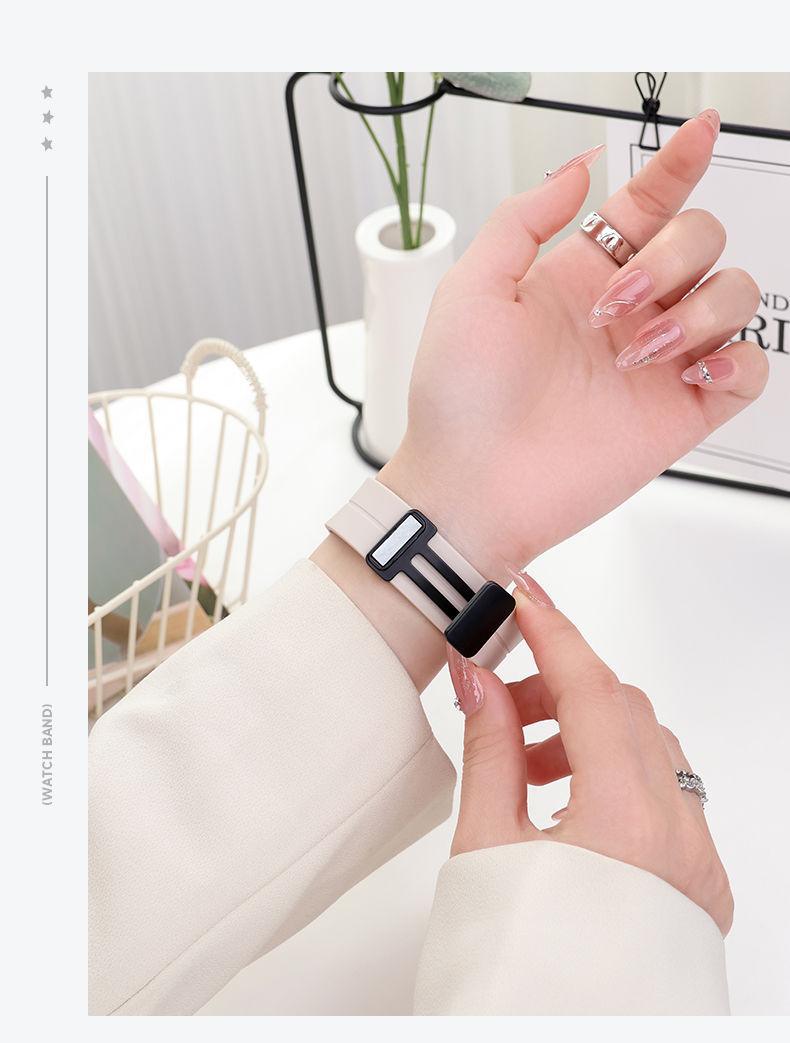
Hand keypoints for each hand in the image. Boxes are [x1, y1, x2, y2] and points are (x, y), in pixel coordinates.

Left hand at [381, 110, 765, 580]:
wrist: (472, 484)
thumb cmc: (458, 397)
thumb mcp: (472, 289)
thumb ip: (524, 219)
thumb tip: (578, 169)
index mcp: (578, 276)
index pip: (647, 206)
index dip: (677, 165)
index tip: (702, 130)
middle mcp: (627, 312)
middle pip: (701, 239)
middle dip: (672, 256)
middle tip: (612, 306)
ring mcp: (658, 362)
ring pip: (735, 294)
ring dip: (700, 308)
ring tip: (638, 352)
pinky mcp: (680, 413)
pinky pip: (749, 369)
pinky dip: (738, 359)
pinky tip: (692, 371)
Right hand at [448, 583, 732, 933]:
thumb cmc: (518, 977)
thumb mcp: (486, 851)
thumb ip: (490, 752)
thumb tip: (477, 680)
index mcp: (626, 823)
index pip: (592, 689)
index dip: (553, 631)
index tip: (522, 596)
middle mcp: (680, 837)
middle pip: (627, 712)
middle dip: (561, 687)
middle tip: (499, 697)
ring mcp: (698, 864)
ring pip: (653, 750)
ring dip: (590, 731)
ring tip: (526, 763)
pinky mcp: (700, 886)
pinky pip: (668, 795)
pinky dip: (619, 773)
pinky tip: (568, 801)